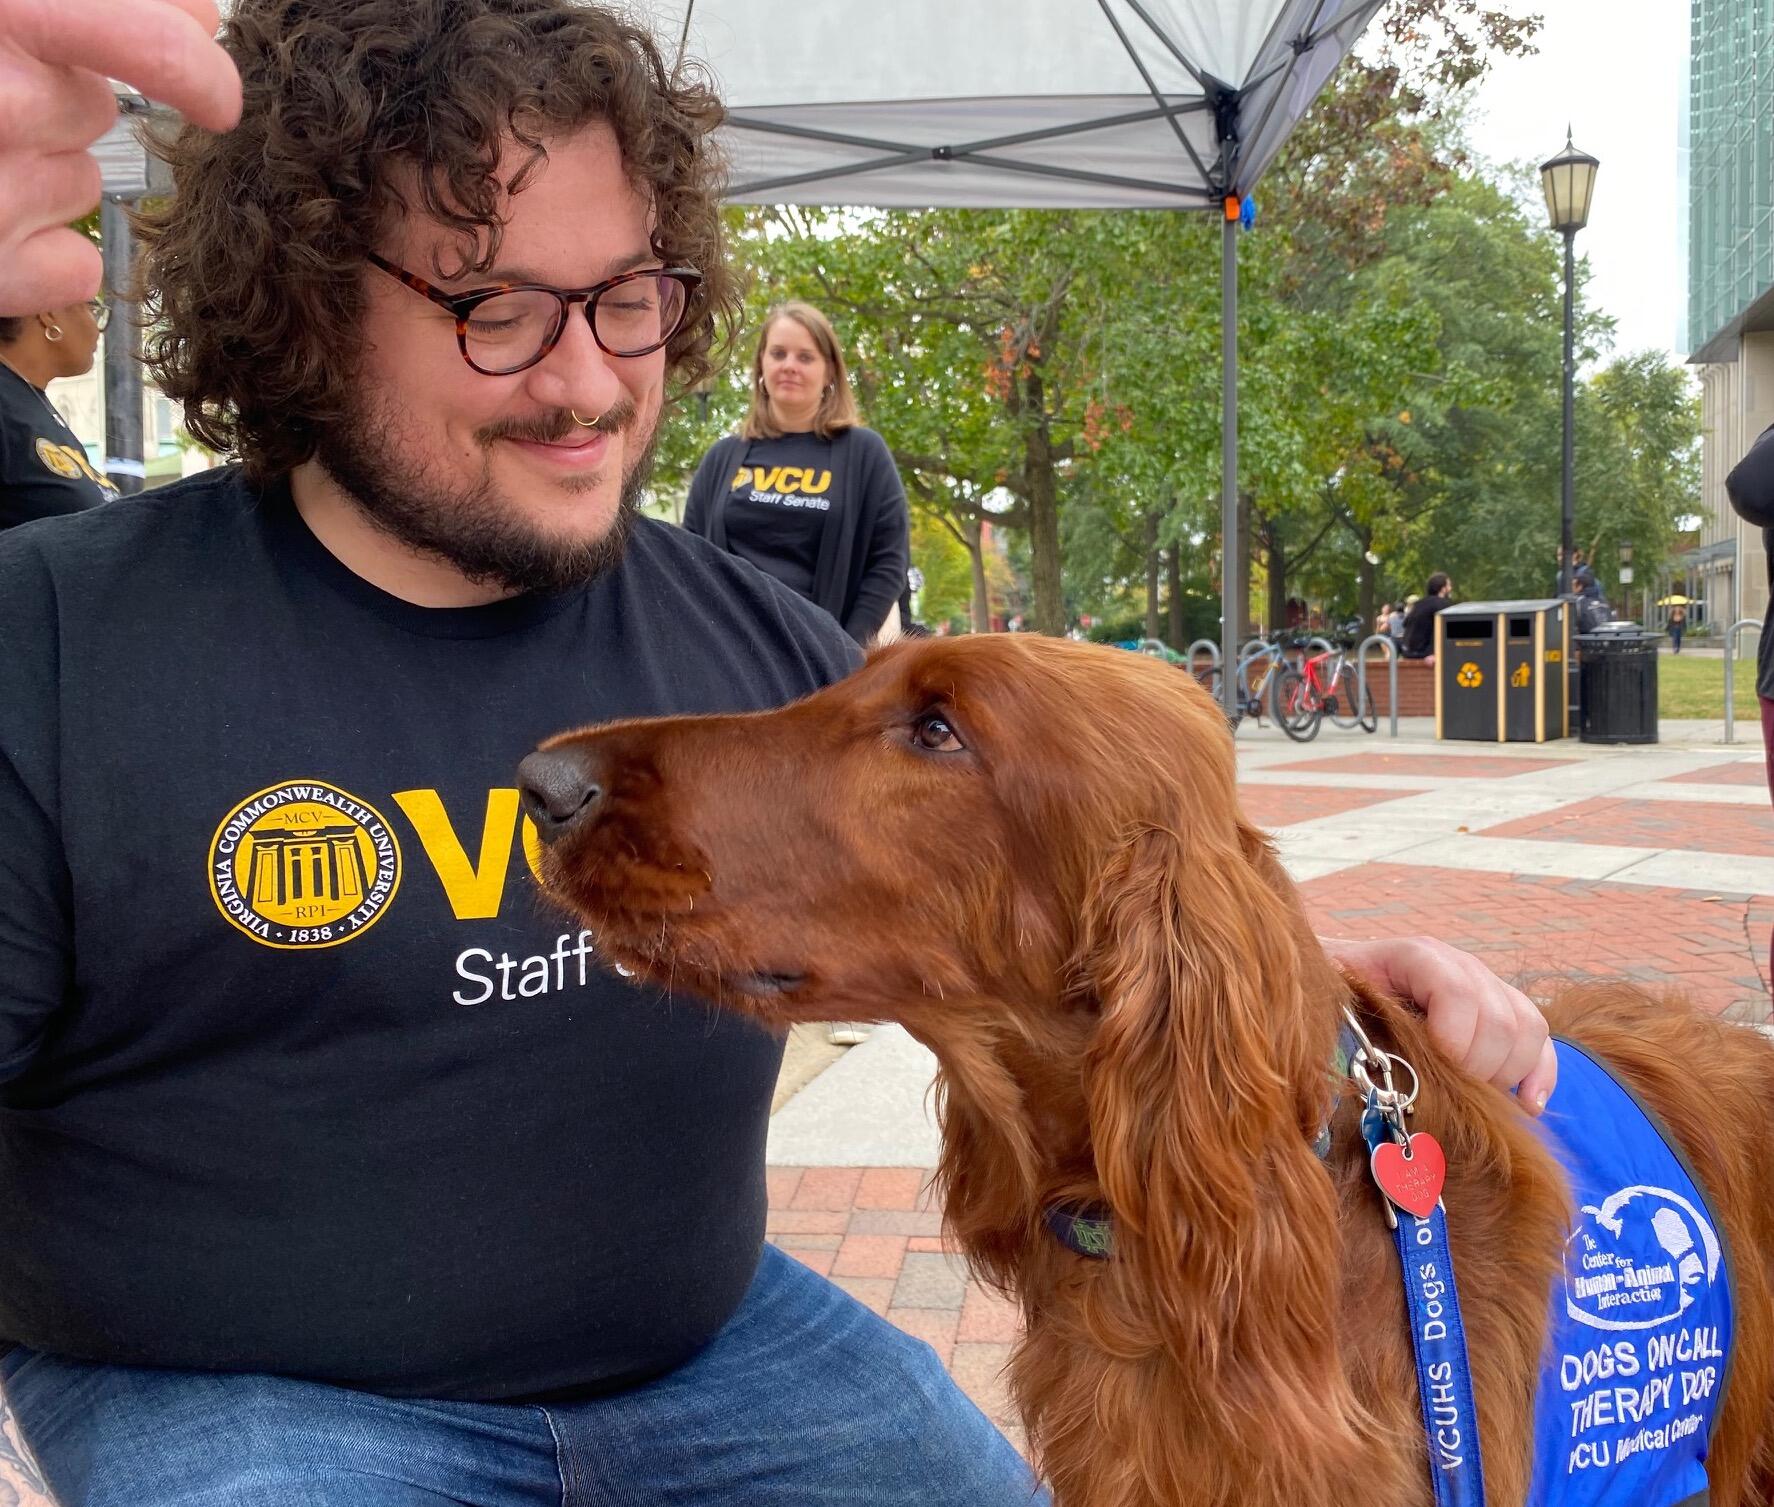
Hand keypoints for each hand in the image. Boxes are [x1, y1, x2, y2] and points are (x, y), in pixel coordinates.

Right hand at [0, 0, 240, 313]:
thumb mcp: (8, 4)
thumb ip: (93, 4)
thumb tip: (200, 16)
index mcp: (6, 12)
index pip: (155, 43)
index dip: (195, 66)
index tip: (215, 90)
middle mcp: (2, 102)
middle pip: (94, 110)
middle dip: (59, 100)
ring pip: (79, 182)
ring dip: (40, 171)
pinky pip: (72, 267)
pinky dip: (43, 257)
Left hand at [1321, 934, 1556, 1113]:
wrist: (1343, 975)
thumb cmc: (1334, 993)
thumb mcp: (1330, 999)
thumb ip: (1342, 1021)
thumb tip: (1350, 1080)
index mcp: (1415, 957)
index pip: (1458, 993)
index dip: (1453, 1042)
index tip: (1431, 1075)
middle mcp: (1460, 964)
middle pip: (1499, 1019)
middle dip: (1478, 1069)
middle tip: (1448, 1095)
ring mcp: (1487, 985)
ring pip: (1527, 1029)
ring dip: (1507, 1074)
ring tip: (1475, 1100)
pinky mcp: (1504, 1010)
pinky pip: (1539, 1039)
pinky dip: (1539, 1074)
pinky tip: (1527, 1105)